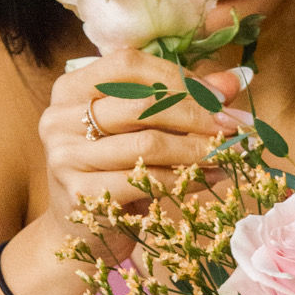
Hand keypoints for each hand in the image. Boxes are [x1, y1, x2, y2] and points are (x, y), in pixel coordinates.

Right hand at [38, 46, 252, 244]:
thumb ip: (183, 98)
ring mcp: (66, 156)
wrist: (78, 229)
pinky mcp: (80, 193)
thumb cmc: (114, 168)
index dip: (178, 77)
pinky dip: (188, 178)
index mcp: (71, 88)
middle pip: (143, 104)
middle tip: (235, 127)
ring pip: (149, 143)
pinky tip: (214, 176)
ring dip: (198, 149)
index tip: (219, 96)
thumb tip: (235, 80)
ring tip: (230, 152)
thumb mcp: (142, 127)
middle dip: (198, 115)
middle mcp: (59, 117)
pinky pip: (146, 179)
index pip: (129, 65)